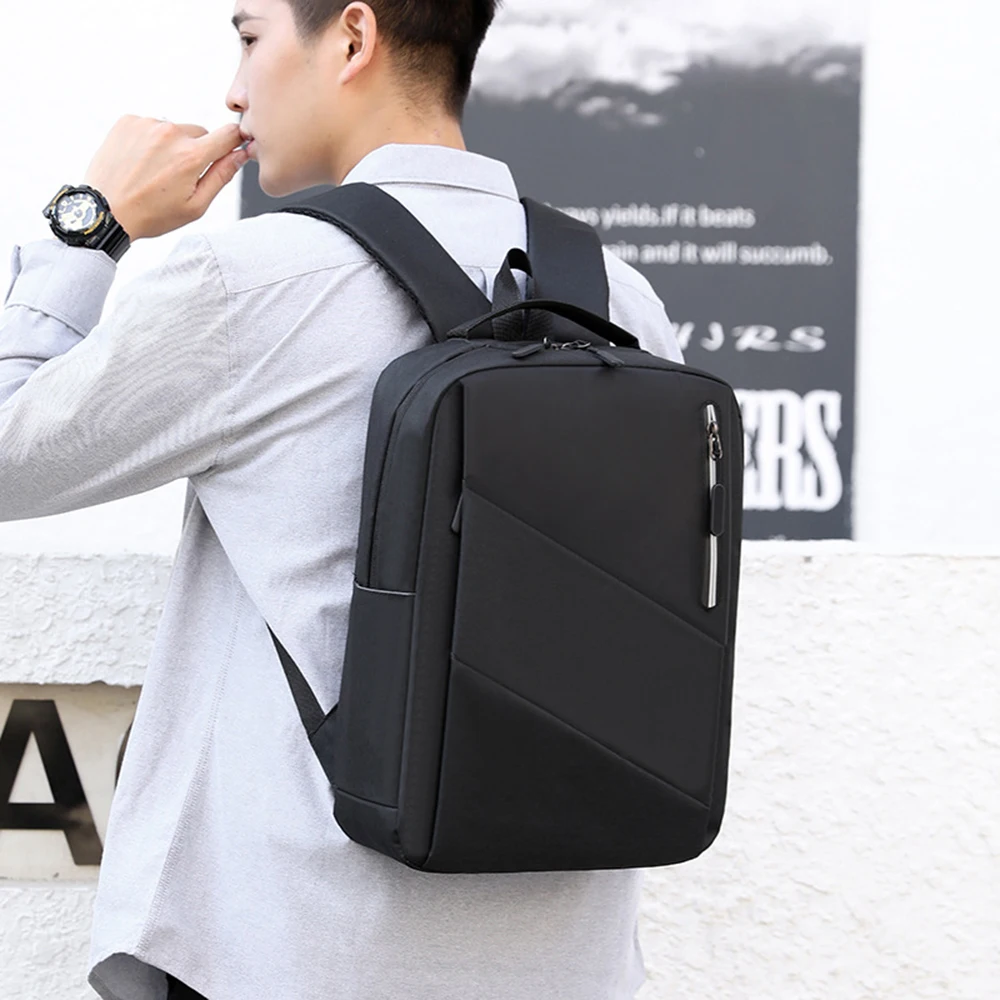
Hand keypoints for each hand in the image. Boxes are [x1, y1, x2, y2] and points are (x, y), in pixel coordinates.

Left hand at [82, 116, 248, 240]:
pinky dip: (150, 140)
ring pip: (174, 129)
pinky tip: (140, 162)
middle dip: (196, 150)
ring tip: (155, 170)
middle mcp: (170, 133)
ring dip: (171, 145)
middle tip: (179, 175)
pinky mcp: (128, 121)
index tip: (231, 149)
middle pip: (200, 132)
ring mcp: (147, 124)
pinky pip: (151, 126)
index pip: (228, 134)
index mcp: (191, 156)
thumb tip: (240, 155)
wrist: (106, 210)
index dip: (234, 141)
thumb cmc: (151, 214)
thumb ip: (221, 177)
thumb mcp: (195, 205)